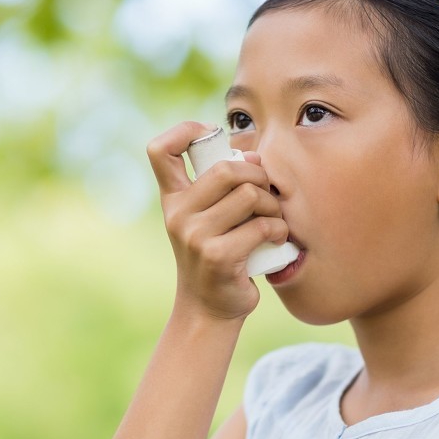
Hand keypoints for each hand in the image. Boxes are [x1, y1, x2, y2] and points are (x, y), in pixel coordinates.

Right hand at [146, 120, 289, 321]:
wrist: (209, 308)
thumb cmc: (218, 255)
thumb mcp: (209, 218)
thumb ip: (224, 186)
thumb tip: (254, 155)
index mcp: (173, 199)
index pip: (160, 149)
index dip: (185, 130)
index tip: (213, 136)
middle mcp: (178, 214)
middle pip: (226, 168)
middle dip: (258, 175)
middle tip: (266, 193)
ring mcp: (195, 235)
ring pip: (249, 195)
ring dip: (272, 205)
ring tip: (272, 218)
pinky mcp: (218, 256)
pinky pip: (261, 225)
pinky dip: (278, 229)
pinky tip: (276, 238)